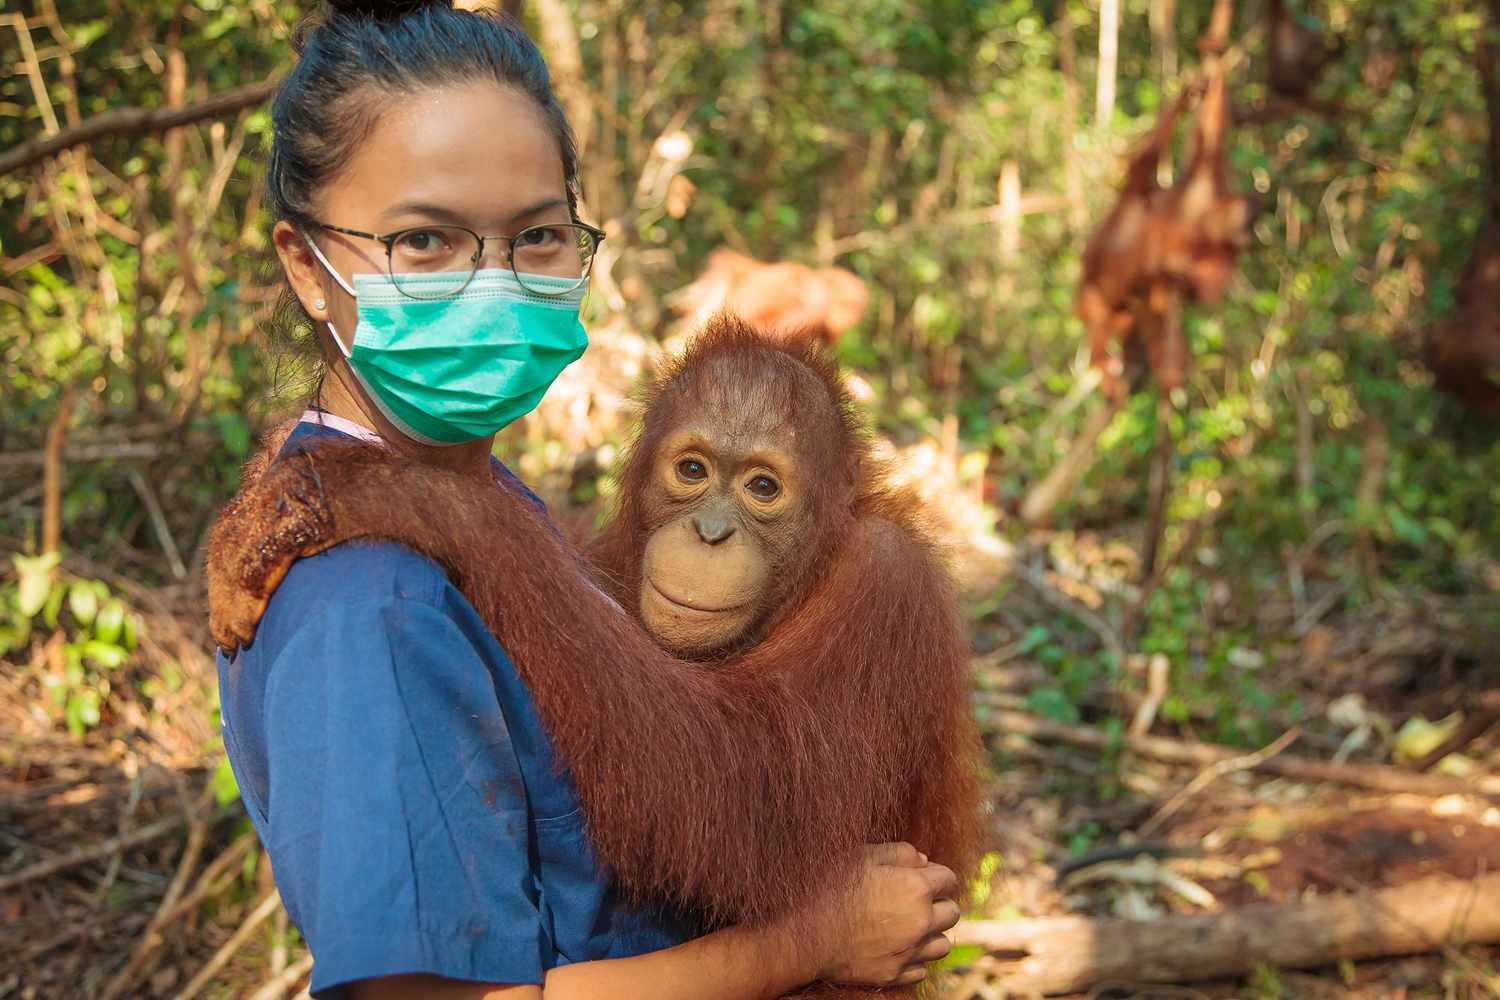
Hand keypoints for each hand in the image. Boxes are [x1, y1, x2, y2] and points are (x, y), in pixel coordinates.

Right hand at [810, 842, 959, 987]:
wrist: (806, 935)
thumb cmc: (831, 889)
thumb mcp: (862, 856)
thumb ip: (899, 852)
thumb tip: (924, 861)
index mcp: (916, 888)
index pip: (949, 879)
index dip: (938, 875)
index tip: (924, 876)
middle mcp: (920, 922)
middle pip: (953, 913)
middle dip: (940, 903)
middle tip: (918, 900)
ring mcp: (909, 952)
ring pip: (943, 944)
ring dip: (932, 933)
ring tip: (911, 925)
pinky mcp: (895, 974)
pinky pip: (921, 969)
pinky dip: (914, 958)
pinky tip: (897, 946)